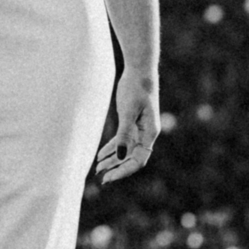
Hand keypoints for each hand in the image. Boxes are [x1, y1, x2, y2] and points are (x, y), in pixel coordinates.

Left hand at [94, 69, 158, 184]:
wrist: (139, 70)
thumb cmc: (136, 88)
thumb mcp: (128, 111)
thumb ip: (124, 134)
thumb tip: (120, 156)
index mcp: (150, 133)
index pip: (138, 160)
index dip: (124, 170)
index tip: (110, 176)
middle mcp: (146, 134)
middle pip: (132, 158)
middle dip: (117, 168)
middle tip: (102, 178)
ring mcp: (139, 129)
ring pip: (126, 150)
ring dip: (112, 160)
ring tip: (98, 169)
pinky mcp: (131, 122)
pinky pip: (122, 140)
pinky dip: (112, 148)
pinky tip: (100, 155)